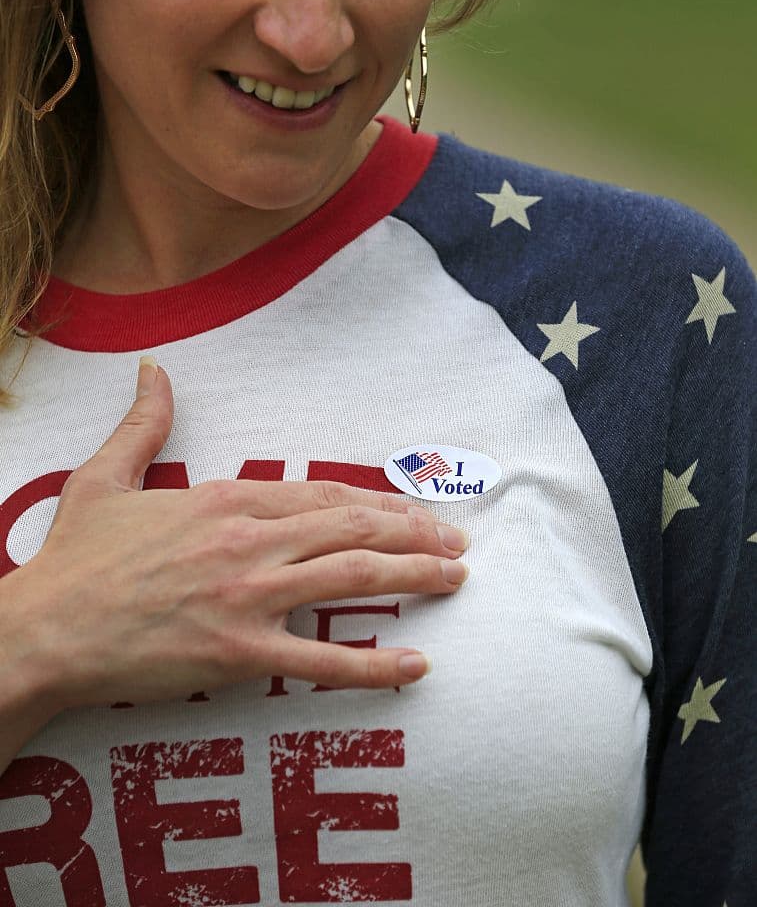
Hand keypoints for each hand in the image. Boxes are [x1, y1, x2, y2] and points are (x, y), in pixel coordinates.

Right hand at [11, 358, 468, 713]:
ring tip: (454, 577)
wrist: (42, 631)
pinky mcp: (239, 652)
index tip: (410, 509)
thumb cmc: (75, 560)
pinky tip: (415, 665)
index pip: (321, 495)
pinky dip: (374, 665)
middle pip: (351, 531)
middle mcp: (247, 541)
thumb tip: (154, 370)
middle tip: (454, 541)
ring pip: (351, 579)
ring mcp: (247, 596)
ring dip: (412, 576)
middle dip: (412, 533)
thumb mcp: (104, 477)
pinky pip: (321, 661)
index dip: (374, 503)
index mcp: (224, 500)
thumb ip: (142, 423)